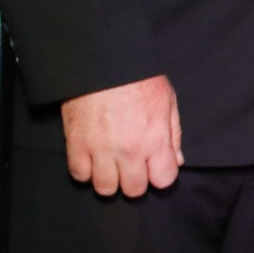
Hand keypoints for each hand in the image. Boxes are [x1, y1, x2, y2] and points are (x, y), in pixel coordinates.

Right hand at [60, 75, 181, 197]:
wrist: (102, 62)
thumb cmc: (137, 77)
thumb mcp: (167, 100)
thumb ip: (173, 133)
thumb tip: (177, 160)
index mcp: (155, 139)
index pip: (163, 180)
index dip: (160, 176)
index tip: (155, 167)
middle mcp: (129, 150)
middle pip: (134, 190)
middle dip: (135, 182)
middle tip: (132, 167)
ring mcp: (101, 149)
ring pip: (105, 188)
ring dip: (109, 181)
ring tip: (111, 166)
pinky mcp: (76, 144)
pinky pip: (79, 174)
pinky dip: (85, 171)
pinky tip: (91, 160)